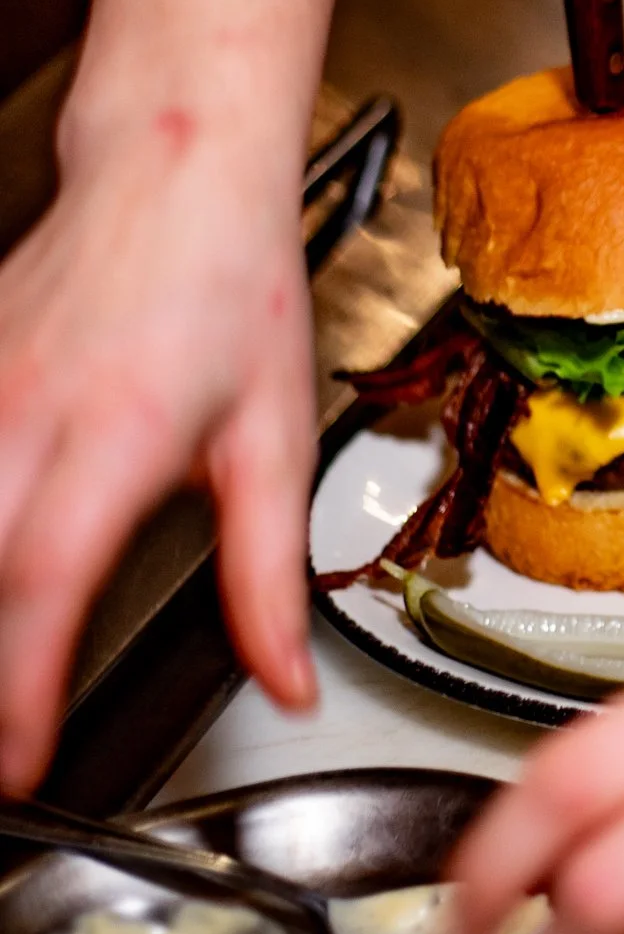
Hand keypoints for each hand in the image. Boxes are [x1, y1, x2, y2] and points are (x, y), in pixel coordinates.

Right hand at [0, 117, 317, 791]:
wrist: (172, 170)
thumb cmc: (232, 287)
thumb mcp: (275, 435)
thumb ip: (269, 573)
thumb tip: (286, 679)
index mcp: (123, 432)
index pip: (48, 579)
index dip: (24, 685)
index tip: (24, 762)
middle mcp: (32, 413)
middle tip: (1, 757)